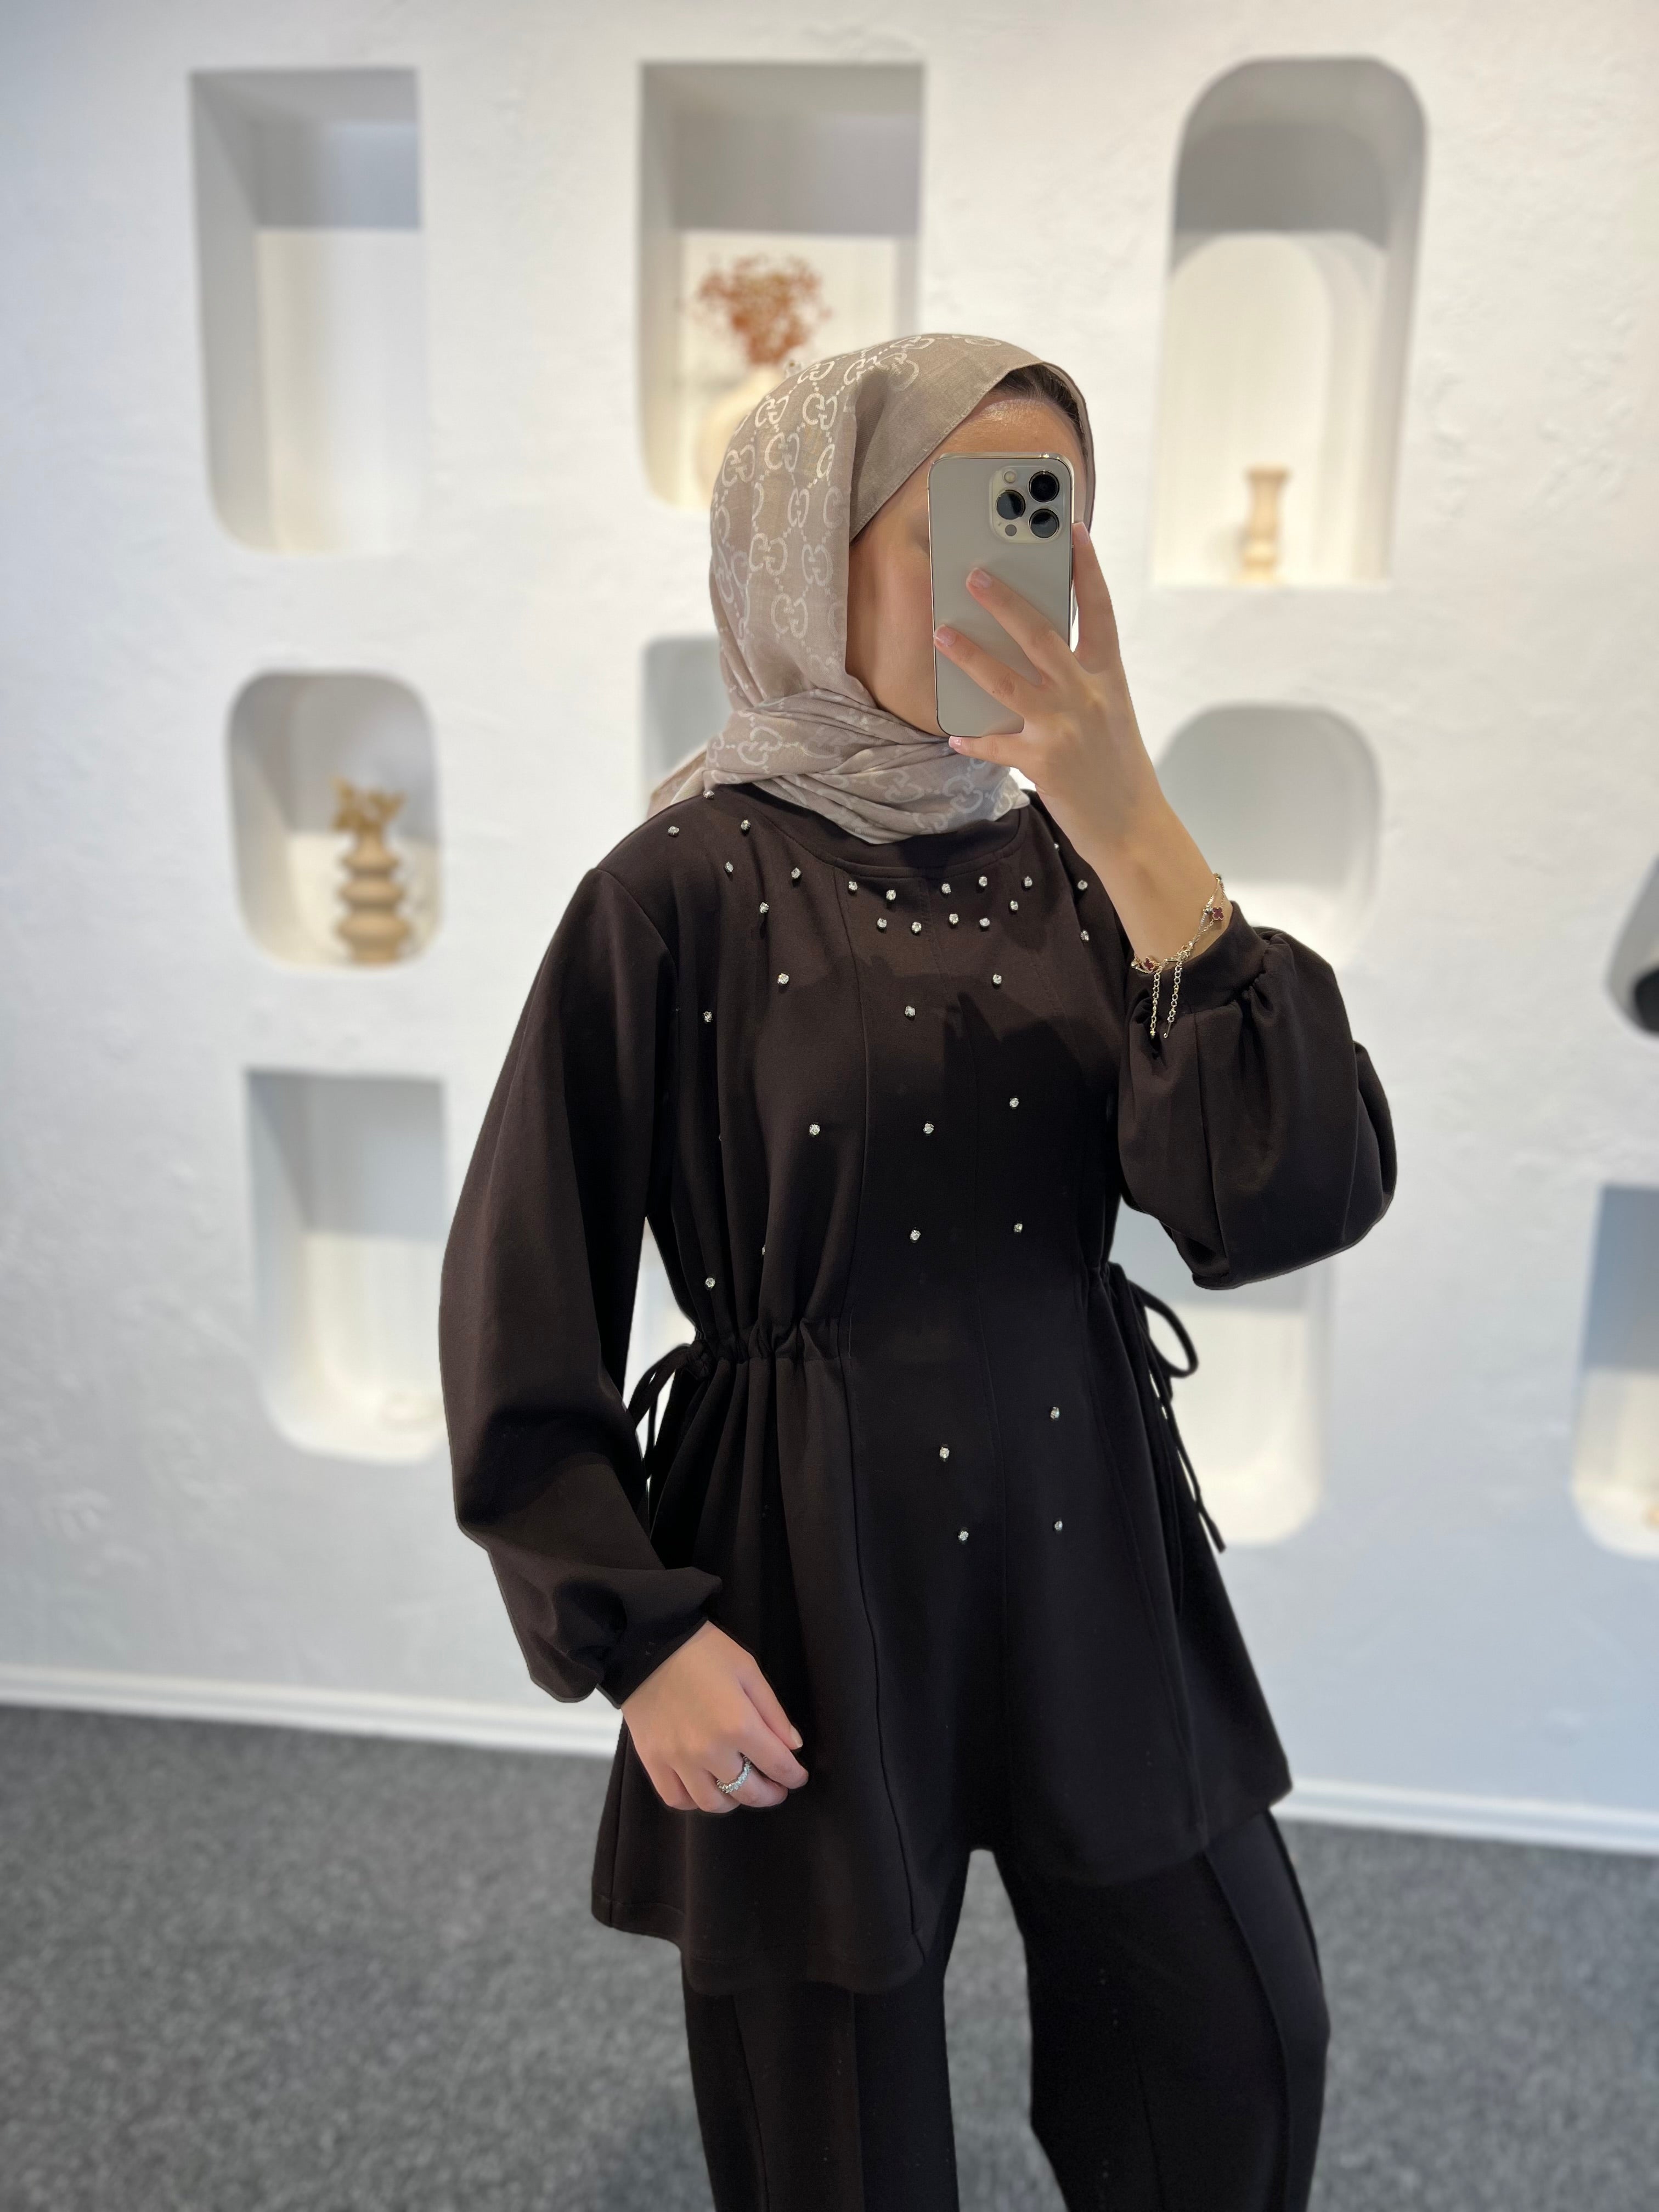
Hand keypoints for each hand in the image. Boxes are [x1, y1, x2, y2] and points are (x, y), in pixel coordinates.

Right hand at [620, 1618, 808, 1813]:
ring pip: (713, 1803)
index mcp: (739, 1724)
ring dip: (733, 1801)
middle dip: (769, 1794)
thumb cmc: (703, 1651)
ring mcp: (679, 1760)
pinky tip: (704, 1787)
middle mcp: (710, 1751)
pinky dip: (693, 1801)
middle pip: (748, 1791)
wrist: (647, 1645)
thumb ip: (773, 1712)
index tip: (797, 1777)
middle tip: (776, 1789)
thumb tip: (792, 1746)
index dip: (793, 1776)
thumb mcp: (748, 1670)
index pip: (777, 1765)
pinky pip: (676, 1798)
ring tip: (740, 1789)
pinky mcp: (653, 1761)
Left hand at [932, 521, 1230, 963]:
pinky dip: (974, 740)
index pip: (1099, 610)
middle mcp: (1087, 695)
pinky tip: (955, 735)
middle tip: (974, 574)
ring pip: (1008, 680)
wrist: (1134, 827)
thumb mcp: (1110, 713)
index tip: (1072, 528)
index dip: (1087, 568)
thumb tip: (1035, 652)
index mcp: (1108, 676)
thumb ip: (1079, 681)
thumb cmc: (1118, 768)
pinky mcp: (1043, 763)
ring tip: (941, 631)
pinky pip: (996, 744)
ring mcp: (1064, 727)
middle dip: (1005, 601)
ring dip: (970, 654)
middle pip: (1041, 634)